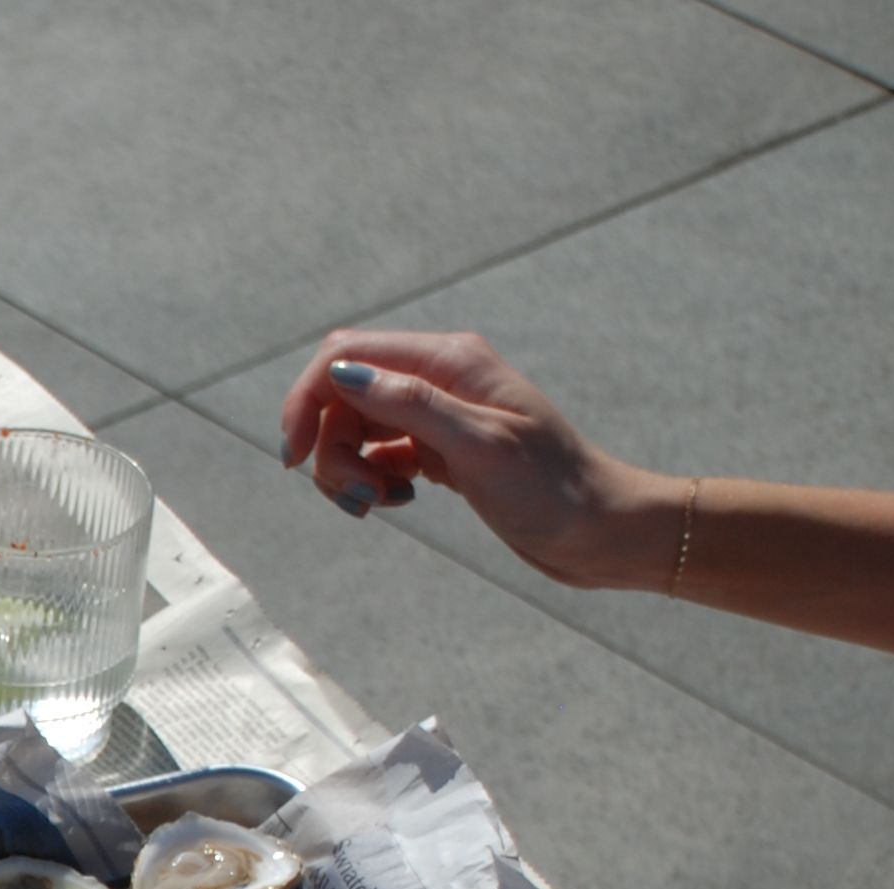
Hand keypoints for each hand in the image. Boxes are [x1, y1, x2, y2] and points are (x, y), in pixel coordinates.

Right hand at [277, 330, 690, 589]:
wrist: (599, 530)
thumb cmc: (552, 489)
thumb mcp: (480, 446)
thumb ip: (411, 405)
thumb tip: (344, 373)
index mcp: (449, 361)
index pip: (346, 355)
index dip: (307, 400)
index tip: (294, 456)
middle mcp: (438, 379)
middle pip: (342, 397)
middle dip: (330, 448)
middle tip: (357, 500)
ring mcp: (437, 415)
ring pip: (354, 429)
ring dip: (347, 470)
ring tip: (380, 505)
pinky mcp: (438, 450)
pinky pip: (378, 455)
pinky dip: (371, 480)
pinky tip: (400, 502)